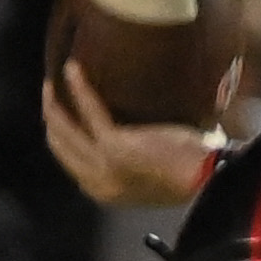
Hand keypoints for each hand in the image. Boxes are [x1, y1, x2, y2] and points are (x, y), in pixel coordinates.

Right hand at [43, 61, 212, 206]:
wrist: (210, 178)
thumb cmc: (193, 173)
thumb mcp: (152, 174)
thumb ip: (131, 161)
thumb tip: (127, 135)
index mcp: (107, 193)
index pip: (72, 163)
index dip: (62, 138)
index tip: (60, 114)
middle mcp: (98, 184)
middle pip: (61, 147)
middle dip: (53, 119)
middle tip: (50, 93)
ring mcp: (104, 166)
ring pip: (66, 131)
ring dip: (55, 103)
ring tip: (53, 80)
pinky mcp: (114, 145)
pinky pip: (89, 110)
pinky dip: (80, 87)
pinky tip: (73, 67)